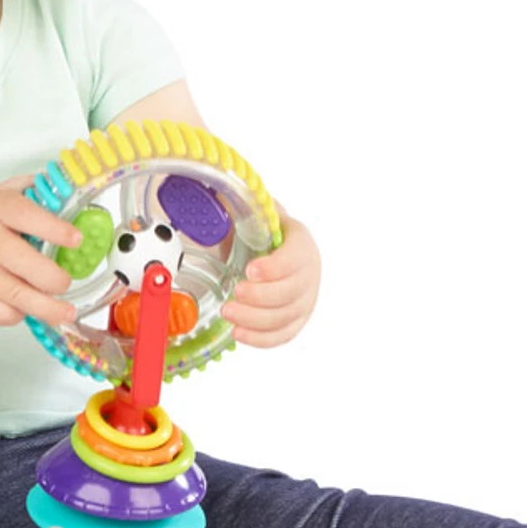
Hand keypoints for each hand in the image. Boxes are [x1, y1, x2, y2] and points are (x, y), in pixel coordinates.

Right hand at [0, 175, 81, 327]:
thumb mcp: (13, 192)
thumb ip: (45, 194)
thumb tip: (84, 199)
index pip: (24, 215)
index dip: (52, 228)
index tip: (77, 240)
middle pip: (20, 261)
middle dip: (51, 277)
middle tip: (67, 282)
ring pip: (12, 295)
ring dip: (45, 307)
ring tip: (67, 312)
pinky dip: (19, 315)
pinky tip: (30, 307)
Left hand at [222, 207, 319, 347]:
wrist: (269, 248)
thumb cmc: (259, 232)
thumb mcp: (250, 212)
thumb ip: (237, 202)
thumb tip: (216, 188)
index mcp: (300, 241)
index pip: (296, 257)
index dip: (275, 267)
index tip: (250, 269)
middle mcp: (309, 272)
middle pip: (292, 292)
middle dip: (261, 297)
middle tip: (235, 293)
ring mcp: (305, 299)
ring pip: (286, 316)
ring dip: (256, 319)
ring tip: (228, 312)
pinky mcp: (295, 320)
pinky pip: (283, 335)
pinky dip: (261, 339)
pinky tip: (238, 332)